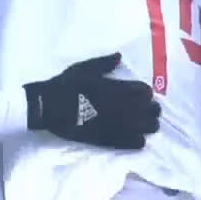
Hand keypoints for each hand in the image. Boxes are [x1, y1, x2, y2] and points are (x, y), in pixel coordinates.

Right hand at [22, 53, 160, 149]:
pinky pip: (133, 143)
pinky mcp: (109, 139)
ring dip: (148, 125)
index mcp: (115, 88)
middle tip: (148, 109)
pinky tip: (137, 138)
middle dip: (152, 109)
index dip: (146, 92)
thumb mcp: (84, 68)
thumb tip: (119, 56)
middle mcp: (120, 106)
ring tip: (144, 124)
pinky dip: (138, 140)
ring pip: (147, 127)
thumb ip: (104, 63)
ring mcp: (116, 124)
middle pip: (151, 110)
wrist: (48, 107)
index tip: (142, 93)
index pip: (145, 91)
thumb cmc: (65, 86)